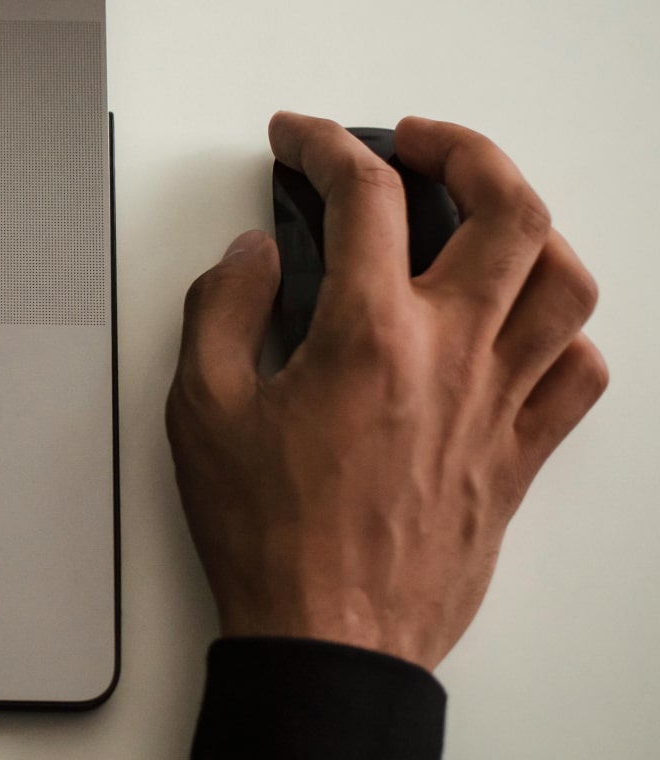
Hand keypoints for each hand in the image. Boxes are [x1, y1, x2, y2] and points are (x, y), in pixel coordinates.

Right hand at [166, 113, 607, 668]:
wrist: (327, 637)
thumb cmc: (271, 535)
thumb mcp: (200, 408)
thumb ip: (221, 310)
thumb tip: (251, 258)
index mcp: (369, 335)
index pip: (365, 194)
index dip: (325, 145)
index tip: (300, 141)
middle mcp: (450, 355)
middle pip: (506, 208)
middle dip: (462, 149)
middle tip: (416, 144)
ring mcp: (497, 403)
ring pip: (564, 282)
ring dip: (529, 227)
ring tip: (483, 216)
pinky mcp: (518, 455)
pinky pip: (577, 373)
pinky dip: (561, 331)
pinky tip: (519, 323)